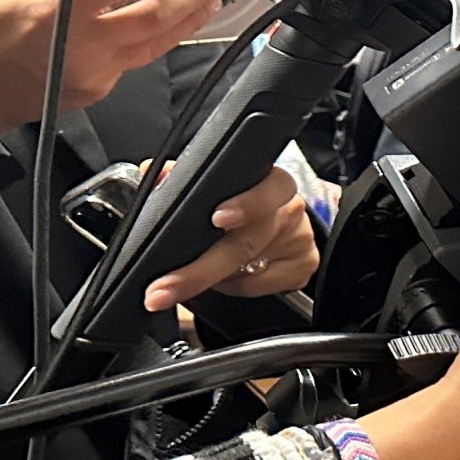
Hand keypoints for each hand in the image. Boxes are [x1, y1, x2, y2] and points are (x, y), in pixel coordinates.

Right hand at [0, 0, 217, 132]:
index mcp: (60, 11)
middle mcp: (85, 43)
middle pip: (152, 17)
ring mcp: (97, 71)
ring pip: (155, 44)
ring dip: (186, 21)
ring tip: (209, 3)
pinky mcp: (100, 89)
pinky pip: (135, 61)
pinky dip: (155, 42)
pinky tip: (171, 28)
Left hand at [141, 166, 319, 310]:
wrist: (279, 224)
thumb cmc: (241, 202)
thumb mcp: (215, 186)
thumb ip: (184, 177)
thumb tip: (155, 171)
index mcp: (271, 183)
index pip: (268, 188)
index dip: (245, 204)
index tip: (217, 219)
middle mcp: (290, 210)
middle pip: (245, 243)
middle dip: (198, 271)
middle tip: (164, 289)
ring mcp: (300, 240)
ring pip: (247, 269)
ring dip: (213, 278)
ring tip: (193, 276)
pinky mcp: (304, 266)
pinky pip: (259, 286)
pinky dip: (236, 285)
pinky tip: (230, 275)